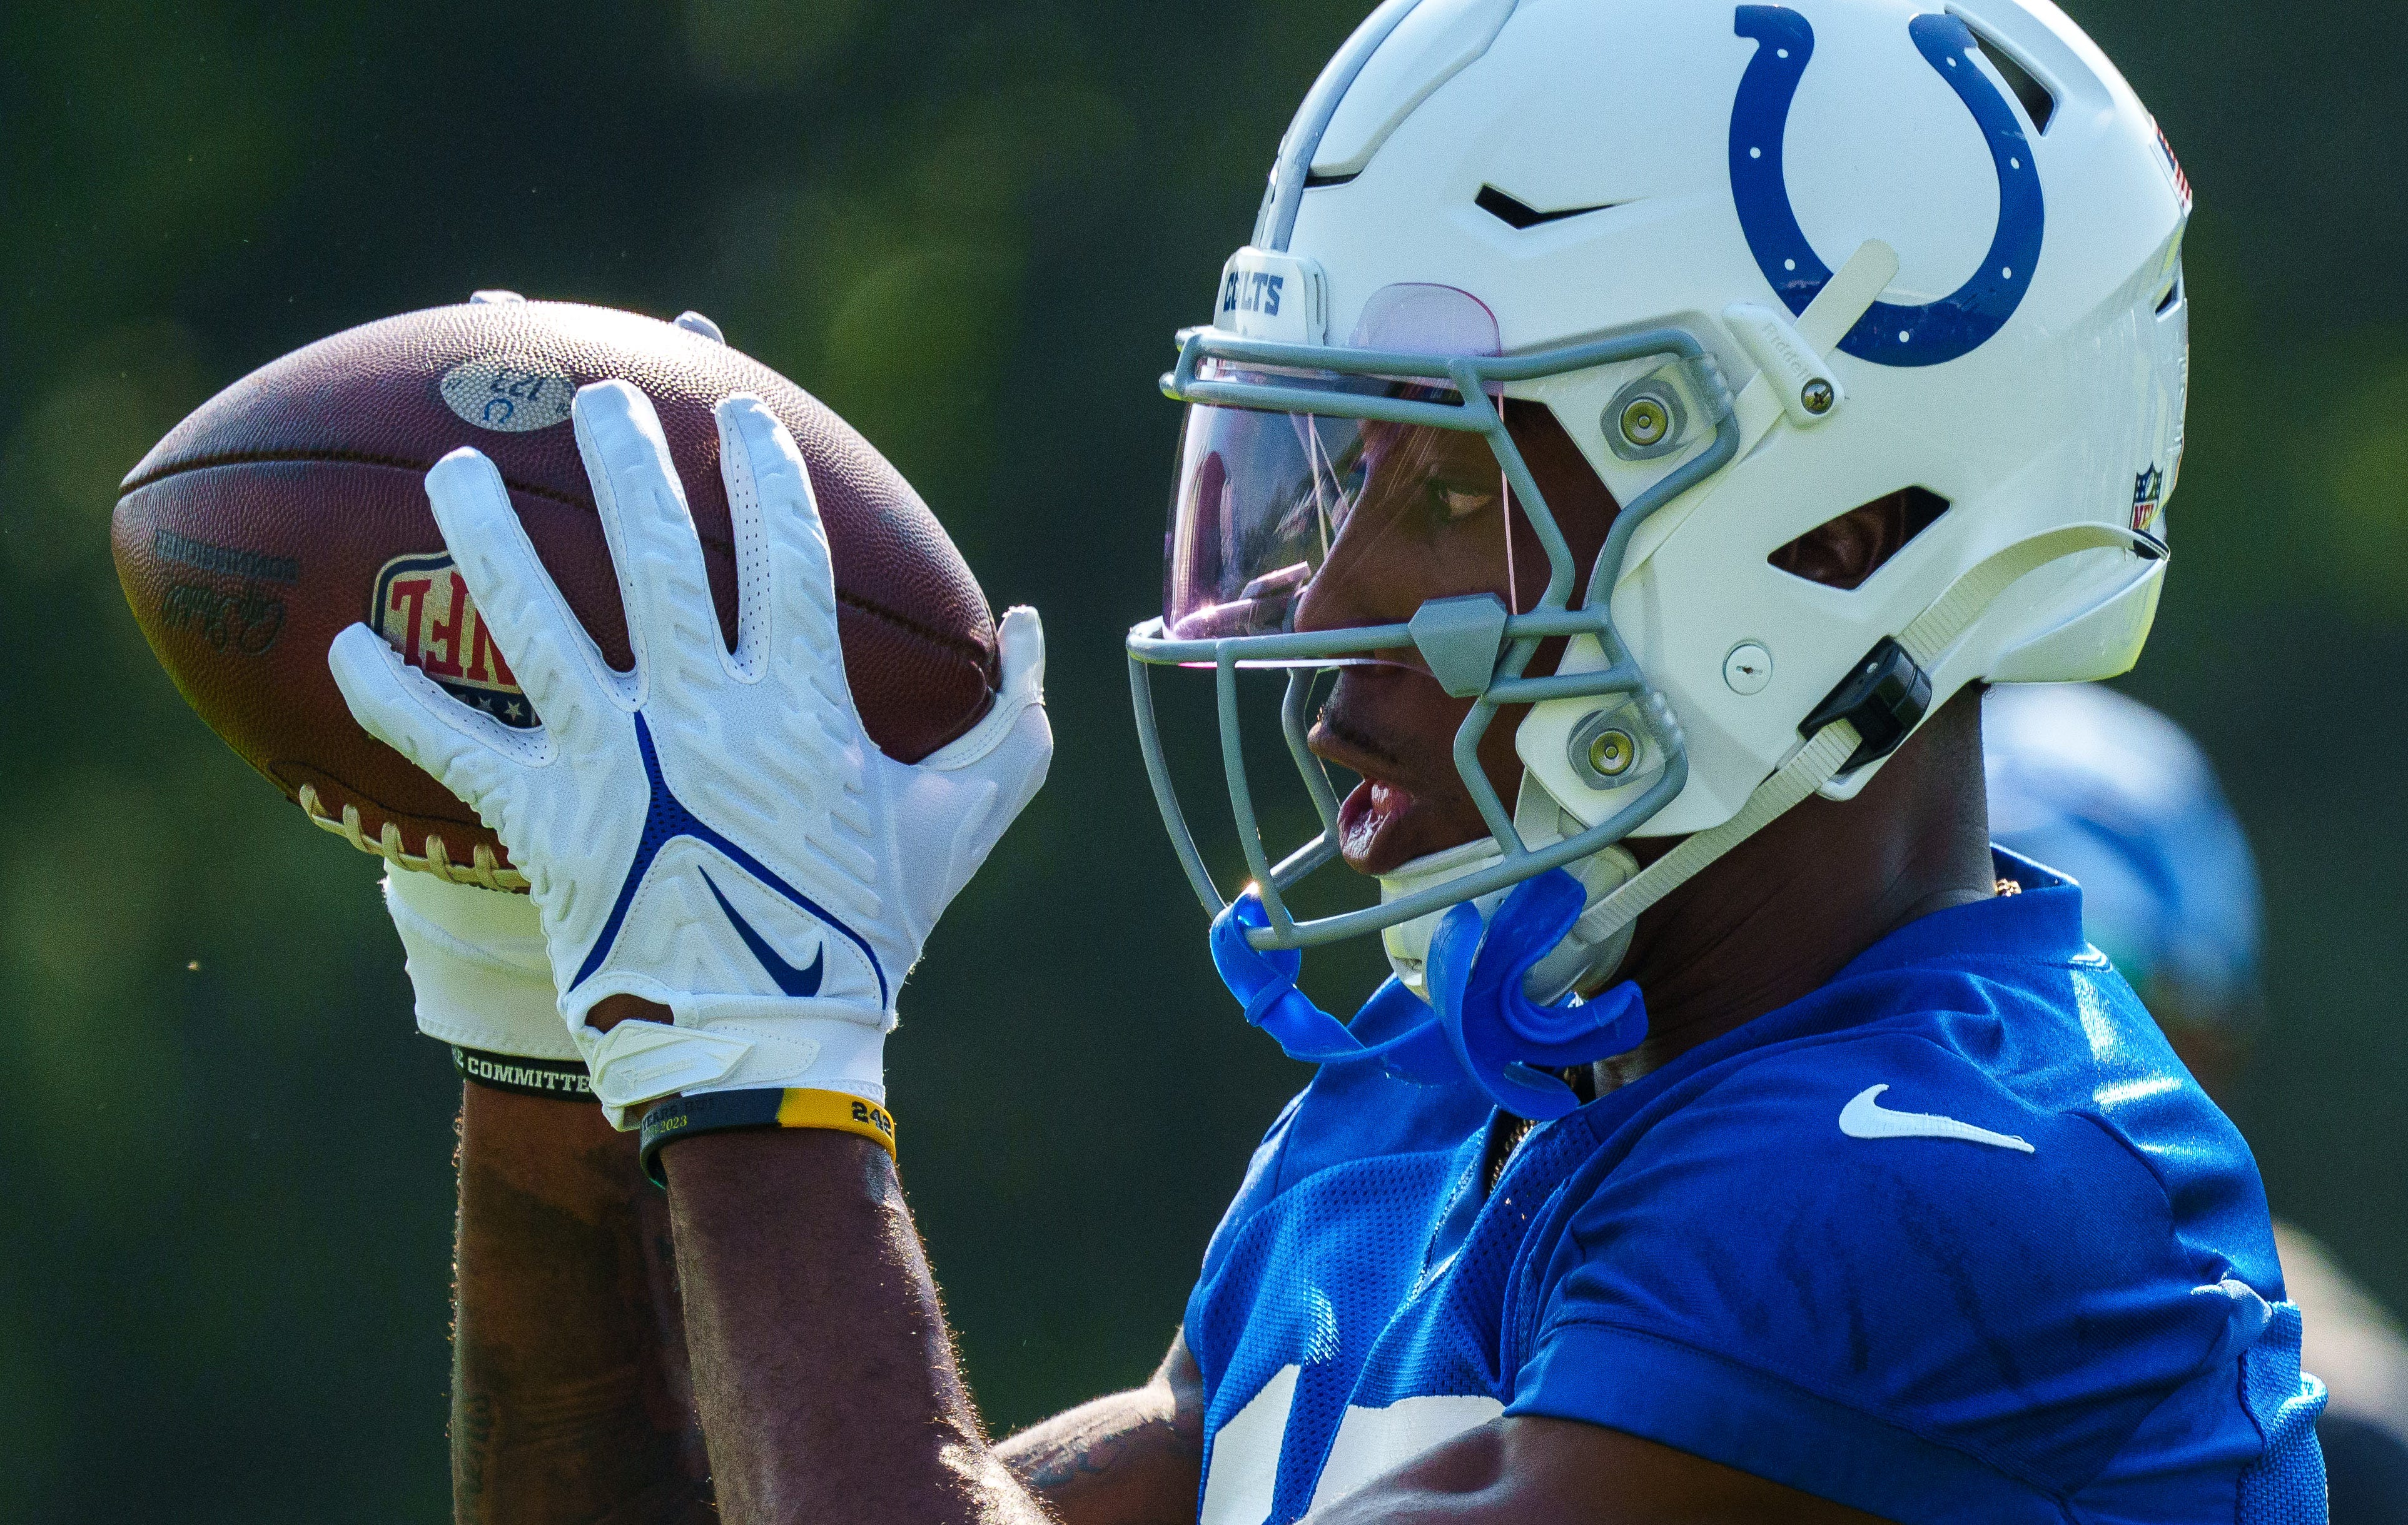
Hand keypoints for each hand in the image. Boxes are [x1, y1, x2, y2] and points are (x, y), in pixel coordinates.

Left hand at [329, 380, 1049, 1123]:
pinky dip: (394, 700)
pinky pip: (456, 750)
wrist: (771, 1047)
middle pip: (658, 559)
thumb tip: (1036, 626)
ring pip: (539, 626)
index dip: (765, 475)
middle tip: (598, 398)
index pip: (786, 556)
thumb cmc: (869, 931)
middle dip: (628, 463)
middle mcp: (702, 716)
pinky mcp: (547, 824)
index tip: (740, 414)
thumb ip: (1011, 725)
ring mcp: (617, 766)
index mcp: (802, 705)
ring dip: (489, 539)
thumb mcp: (959, 822)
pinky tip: (339, 644)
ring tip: (455, 468)